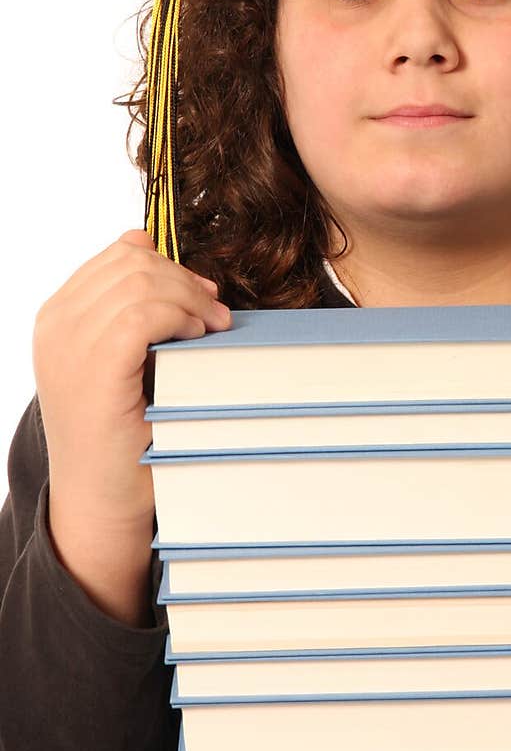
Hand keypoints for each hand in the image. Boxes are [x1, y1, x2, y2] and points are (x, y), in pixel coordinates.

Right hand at [32, 229, 230, 622]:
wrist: (101, 500)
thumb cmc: (122, 433)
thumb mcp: (122, 358)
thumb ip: (133, 309)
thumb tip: (161, 251)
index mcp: (58, 317)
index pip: (118, 256)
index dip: (170, 265)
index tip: (201, 296)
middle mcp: (55, 325)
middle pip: (132, 262)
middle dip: (185, 280)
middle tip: (216, 314)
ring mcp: (69, 346)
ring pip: (140, 281)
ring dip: (189, 297)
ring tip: (212, 328)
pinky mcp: (93, 369)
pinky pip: (142, 313)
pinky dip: (179, 317)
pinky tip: (197, 338)